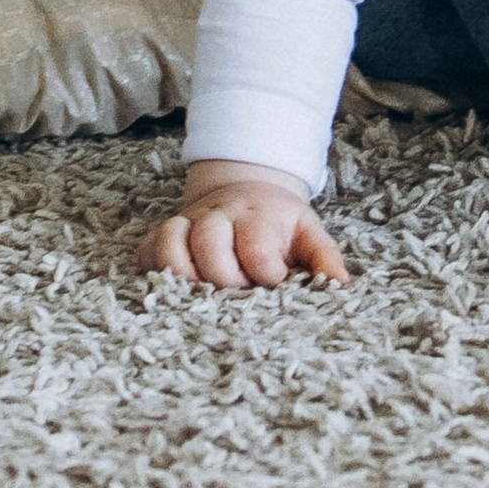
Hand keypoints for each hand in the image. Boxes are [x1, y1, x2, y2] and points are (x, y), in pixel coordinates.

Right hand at [134, 159, 349, 287]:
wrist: (245, 189)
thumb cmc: (278, 223)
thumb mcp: (308, 232)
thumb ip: (324, 257)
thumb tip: (340, 285)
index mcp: (259, 215)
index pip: (255, 242)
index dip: (263, 270)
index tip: (273, 284)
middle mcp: (220, 214)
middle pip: (209, 242)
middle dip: (222, 277)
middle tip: (235, 297)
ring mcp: (189, 222)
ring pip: (171, 243)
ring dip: (182, 274)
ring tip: (198, 298)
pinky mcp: (164, 233)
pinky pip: (148, 250)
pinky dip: (154, 271)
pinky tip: (172, 291)